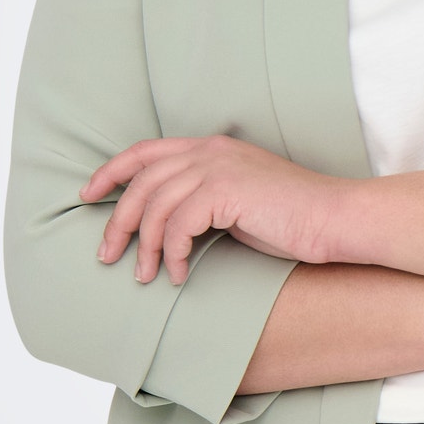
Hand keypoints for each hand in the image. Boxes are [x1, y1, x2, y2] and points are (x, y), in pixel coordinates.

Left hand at [79, 135, 343, 284]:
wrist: (334, 219)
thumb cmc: (293, 219)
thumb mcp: (239, 203)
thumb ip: (202, 202)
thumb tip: (164, 228)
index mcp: (210, 147)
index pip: (144, 151)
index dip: (110, 172)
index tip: (88, 196)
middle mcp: (209, 151)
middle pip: (141, 180)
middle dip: (117, 220)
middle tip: (107, 255)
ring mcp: (218, 167)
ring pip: (155, 205)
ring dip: (145, 246)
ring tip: (147, 275)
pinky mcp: (226, 190)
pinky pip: (179, 224)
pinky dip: (173, 253)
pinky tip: (181, 274)